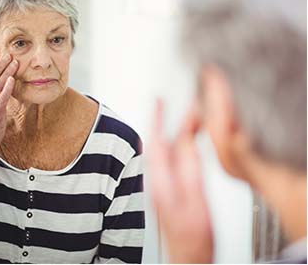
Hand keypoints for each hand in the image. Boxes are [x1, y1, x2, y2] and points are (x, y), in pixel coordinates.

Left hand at [147, 99, 213, 263]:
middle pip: (160, 143)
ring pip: (165, 150)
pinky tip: (186, 141)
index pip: (155, 141)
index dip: (156, 118)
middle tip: (184, 108)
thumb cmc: (192, 237)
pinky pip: (170, 158)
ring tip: (190, 120)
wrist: (187, 256)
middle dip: (169, 122)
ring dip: (175, 132)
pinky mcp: (166, 188)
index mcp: (159, 181)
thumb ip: (190, 168)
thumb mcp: (196, 198)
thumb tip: (187, 140)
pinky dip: (178, 144)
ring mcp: (159, 184)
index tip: (158, 100)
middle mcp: (155, 180)